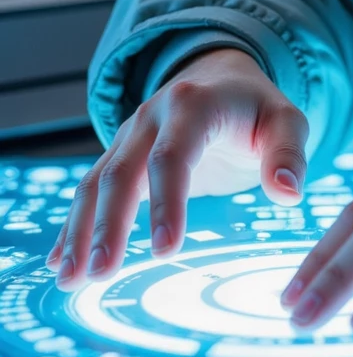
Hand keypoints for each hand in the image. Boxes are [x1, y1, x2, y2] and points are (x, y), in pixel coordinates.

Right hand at [47, 47, 307, 290]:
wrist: (221, 77)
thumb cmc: (257, 109)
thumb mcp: (286, 121)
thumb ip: (289, 154)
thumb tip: (288, 193)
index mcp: (193, 105)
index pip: (173, 156)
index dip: (167, 203)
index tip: (165, 251)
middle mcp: (151, 117)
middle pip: (122, 172)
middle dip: (108, 225)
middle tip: (100, 274)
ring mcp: (129, 136)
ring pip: (96, 183)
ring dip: (80, 231)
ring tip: (69, 280)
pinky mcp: (119, 155)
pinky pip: (90, 189)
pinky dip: (74, 225)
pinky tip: (60, 262)